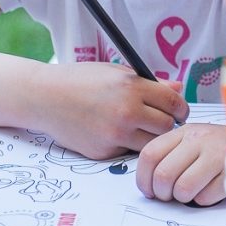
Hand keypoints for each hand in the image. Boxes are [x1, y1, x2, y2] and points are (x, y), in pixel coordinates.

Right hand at [35, 62, 188, 158]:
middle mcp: (126, 112)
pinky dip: (128, 144)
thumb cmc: (83, 80)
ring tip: (141, 127)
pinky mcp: (103, 152)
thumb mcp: (119, 73)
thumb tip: (179, 89)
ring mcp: (114, 135)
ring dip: (150, 137)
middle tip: (162, 120)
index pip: (174, 102)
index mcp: (133, 88)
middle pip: (166, 127)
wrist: (44, 98)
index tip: (179, 110)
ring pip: (150, 143)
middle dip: (168, 124)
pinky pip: (127, 151)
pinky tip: (116, 132)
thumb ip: (151, 83)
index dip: (181, 107)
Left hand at [136, 123, 225, 204]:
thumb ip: (171, 152)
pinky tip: (210, 188)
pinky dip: (204, 199)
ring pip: (183, 189)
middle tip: (170, 195)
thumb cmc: (218, 145)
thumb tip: (149, 180)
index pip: (150, 154)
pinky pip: (205, 197)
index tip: (149, 189)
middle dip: (163, 193)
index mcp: (185, 131)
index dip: (143, 178)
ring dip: (183, 198)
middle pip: (164, 175)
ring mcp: (217, 154)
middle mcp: (200, 139)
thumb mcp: (193, 139)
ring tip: (191, 191)